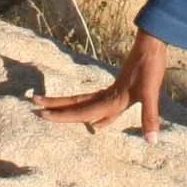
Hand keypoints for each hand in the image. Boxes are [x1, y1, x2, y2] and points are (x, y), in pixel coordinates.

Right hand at [34, 30, 169, 142]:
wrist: (151, 44)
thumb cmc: (150, 67)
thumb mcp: (151, 92)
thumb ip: (149, 117)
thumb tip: (150, 142)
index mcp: (111, 100)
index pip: (82, 112)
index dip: (62, 116)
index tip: (43, 115)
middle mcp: (108, 96)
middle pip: (77, 103)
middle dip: (56, 107)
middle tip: (35, 105)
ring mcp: (112, 92)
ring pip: (85, 102)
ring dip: (69, 108)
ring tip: (53, 110)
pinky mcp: (119, 89)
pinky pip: (99, 105)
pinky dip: (94, 115)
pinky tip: (97, 123)